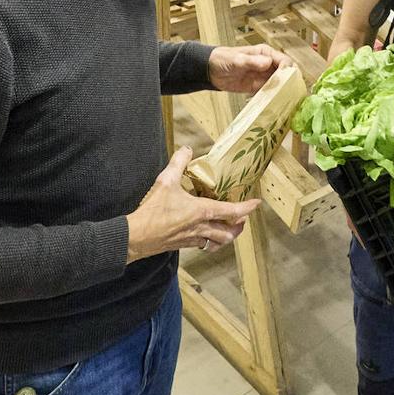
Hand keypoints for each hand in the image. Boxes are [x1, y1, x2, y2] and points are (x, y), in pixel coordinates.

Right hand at [126, 147, 260, 262]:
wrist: (137, 237)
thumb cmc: (153, 211)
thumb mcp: (166, 181)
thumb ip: (178, 163)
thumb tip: (186, 149)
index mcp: (202, 211)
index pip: (232, 211)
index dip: (247, 207)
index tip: (256, 203)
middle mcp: (202, 227)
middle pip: (229, 232)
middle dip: (239, 226)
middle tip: (243, 219)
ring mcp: (193, 238)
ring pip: (218, 242)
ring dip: (227, 237)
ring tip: (229, 230)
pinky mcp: (183, 245)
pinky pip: (203, 245)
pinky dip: (210, 242)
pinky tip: (206, 237)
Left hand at [208, 44, 291, 93]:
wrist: (210, 70)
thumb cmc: (223, 59)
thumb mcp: (237, 59)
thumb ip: (251, 61)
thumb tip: (267, 63)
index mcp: (265, 53)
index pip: (284, 60)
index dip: (288, 69)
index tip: (284, 79)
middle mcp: (268, 64)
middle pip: (285, 73)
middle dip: (289, 82)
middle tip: (288, 92)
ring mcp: (263, 76)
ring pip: (279, 84)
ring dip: (282, 91)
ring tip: (283, 100)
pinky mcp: (258, 87)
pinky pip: (269, 92)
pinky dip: (272, 97)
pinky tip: (273, 103)